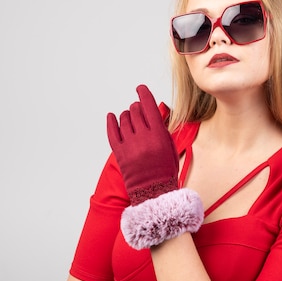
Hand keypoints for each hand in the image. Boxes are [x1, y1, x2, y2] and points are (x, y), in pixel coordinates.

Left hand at [107, 85, 178, 204]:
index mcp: (159, 135)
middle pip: (135, 111)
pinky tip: (112, 117)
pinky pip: (112, 132)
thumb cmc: (165, 170)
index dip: (144, 94)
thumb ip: (160, 129)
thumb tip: (151, 113)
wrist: (154, 192)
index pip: (149, 107)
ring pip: (124, 119)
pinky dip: (111, 122)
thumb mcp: (169, 146)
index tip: (140, 88)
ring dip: (127, 115)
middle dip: (137, 108)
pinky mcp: (119, 153)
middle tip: (138, 110)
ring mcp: (130, 145)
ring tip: (130, 119)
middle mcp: (143, 138)